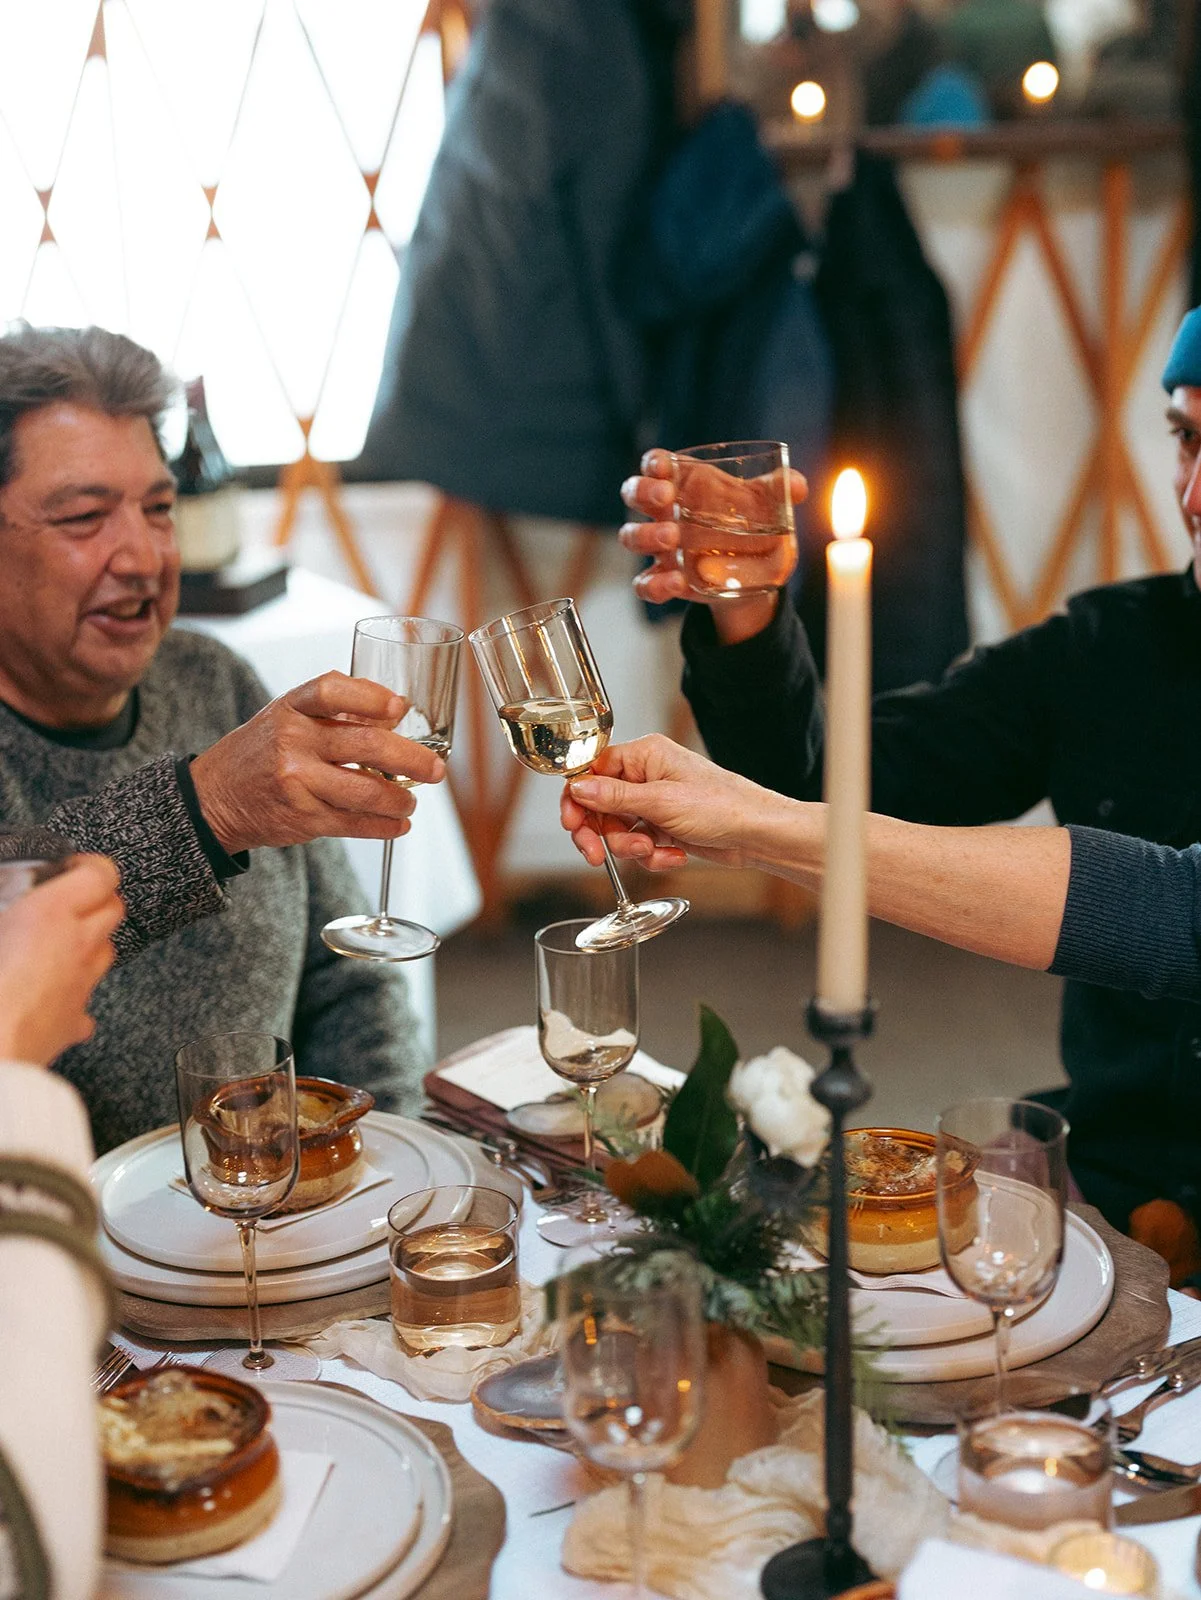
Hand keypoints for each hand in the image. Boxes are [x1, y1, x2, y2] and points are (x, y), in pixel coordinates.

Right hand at [0, 855, 122, 1063]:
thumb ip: (2, 910)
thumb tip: (2, 916)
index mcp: (50, 914)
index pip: (100, 874)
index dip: (91, 866)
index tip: (73, 866)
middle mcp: (77, 946)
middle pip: (114, 910)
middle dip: (99, 901)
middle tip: (72, 900)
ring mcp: (81, 984)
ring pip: (107, 951)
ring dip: (91, 943)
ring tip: (60, 945)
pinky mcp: (74, 1021)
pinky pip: (86, 1002)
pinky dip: (74, 996)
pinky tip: (50, 998)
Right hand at [190, 672, 447, 855]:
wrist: (213, 798)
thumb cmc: (262, 751)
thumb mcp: (286, 716)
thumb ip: (333, 710)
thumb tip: (396, 713)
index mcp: (290, 708)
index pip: (331, 690)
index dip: (371, 698)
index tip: (401, 709)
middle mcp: (292, 742)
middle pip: (364, 745)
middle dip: (411, 758)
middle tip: (436, 769)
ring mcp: (297, 783)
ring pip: (366, 791)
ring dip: (400, 798)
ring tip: (412, 800)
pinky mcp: (303, 819)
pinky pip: (355, 824)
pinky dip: (385, 826)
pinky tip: (399, 824)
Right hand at [560, 734, 795, 871]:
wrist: (757, 835)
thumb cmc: (722, 805)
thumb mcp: (661, 801)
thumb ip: (614, 797)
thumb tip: (577, 788)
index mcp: (644, 756)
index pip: (592, 771)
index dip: (578, 799)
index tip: (573, 824)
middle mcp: (646, 776)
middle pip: (598, 805)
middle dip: (600, 832)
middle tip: (595, 854)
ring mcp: (654, 803)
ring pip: (617, 830)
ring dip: (630, 847)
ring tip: (653, 850)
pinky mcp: (663, 827)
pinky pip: (638, 845)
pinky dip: (651, 856)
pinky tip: (673, 855)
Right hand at [620, 449, 806, 643]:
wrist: (756, 575)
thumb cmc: (754, 525)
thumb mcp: (769, 505)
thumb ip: (780, 490)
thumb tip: (797, 486)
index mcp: (685, 483)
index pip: (656, 464)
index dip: (653, 462)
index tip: (663, 466)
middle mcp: (665, 512)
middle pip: (634, 493)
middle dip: (642, 492)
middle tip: (666, 499)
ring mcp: (661, 548)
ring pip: (631, 536)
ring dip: (645, 535)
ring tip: (673, 539)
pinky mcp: (665, 579)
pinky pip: (644, 584)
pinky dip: (654, 585)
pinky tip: (675, 583)